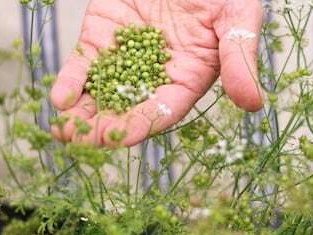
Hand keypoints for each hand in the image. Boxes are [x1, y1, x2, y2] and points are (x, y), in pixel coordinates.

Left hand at [51, 0, 263, 146]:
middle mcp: (153, 74)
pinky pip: (83, 65)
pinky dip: (70, 83)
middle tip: (81, 141)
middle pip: (125, 109)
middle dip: (102, 127)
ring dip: (81, 114)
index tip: (121, 137)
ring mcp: (124, 57)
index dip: (142, 123)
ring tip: (62, 132)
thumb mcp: (237, 15)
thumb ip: (240, 57)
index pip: (163, 109)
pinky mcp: (101, 37)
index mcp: (188, 78)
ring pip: (99, 93)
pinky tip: (59, 99)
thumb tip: (253, 103)